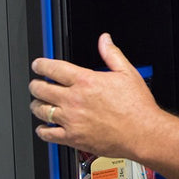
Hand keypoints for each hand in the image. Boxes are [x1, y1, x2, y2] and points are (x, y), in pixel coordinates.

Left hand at [28, 33, 158, 158]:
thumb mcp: (127, 73)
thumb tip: (105, 40)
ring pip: (41, 111)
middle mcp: (74, 100)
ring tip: (38, 104)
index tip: (38, 65)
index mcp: (86, 81)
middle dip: (35, 85)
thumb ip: (112, 54)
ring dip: (36, 105)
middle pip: (41, 89)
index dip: (41, 65)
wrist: (142, 133)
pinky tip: (44, 127)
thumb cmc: (137, 106)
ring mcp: (71, 120)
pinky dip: (42, 130)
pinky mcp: (73, 138)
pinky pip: (48, 134)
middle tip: (36, 84)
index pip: (53, 69)